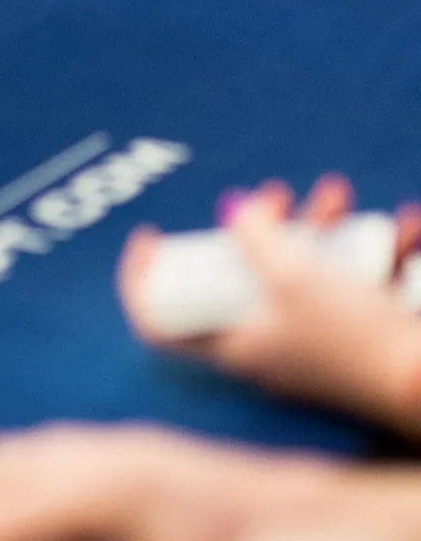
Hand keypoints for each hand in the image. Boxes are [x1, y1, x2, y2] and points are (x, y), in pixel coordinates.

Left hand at [119, 180, 420, 437]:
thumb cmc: (351, 337)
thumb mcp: (290, 276)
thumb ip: (254, 236)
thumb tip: (234, 209)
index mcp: (235, 346)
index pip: (162, 323)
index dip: (143, 278)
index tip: (149, 234)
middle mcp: (268, 347)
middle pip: (242, 277)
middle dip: (264, 224)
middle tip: (278, 193)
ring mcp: (311, 343)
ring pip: (301, 271)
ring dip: (320, 226)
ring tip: (337, 194)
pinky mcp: (351, 338)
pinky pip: (348, 285)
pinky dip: (368, 252)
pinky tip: (395, 227)